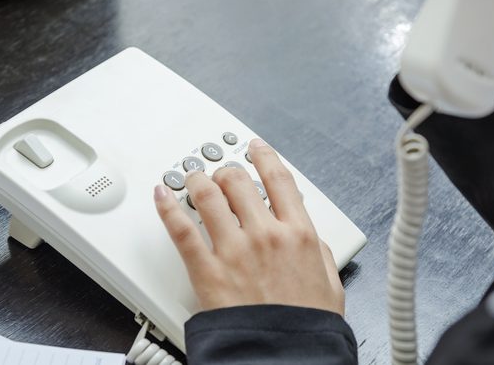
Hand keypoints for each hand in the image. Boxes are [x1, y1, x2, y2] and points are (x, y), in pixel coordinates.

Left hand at [154, 139, 344, 314]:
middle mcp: (265, 234)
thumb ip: (321, 253)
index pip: (279, 179)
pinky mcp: (207, 271)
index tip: (256, 149)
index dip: (264, 157)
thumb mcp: (331, 284)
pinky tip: (162, 196)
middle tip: (221, 174)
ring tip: (191, 178)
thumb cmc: (305, 326)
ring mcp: (234, 251)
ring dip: (197, 181)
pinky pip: (181, 230)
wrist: (284, 358)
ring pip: (209, 196)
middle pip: (239, 181)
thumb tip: (312, 238)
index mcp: (298, 234)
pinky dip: (168, 208)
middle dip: (226, 172)